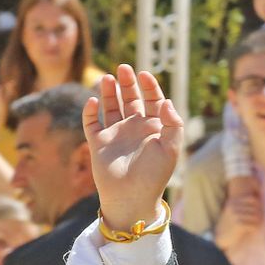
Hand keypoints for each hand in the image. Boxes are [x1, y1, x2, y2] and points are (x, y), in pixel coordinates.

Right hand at [84, 65, 183, 231]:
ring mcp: (116, 134)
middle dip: (127, 83)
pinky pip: (92, 123)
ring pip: (111, 107)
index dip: (149, 86)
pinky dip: (90, 111)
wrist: (131, 197)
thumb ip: (173, 123)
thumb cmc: (154, 175)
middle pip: (131, 99)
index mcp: (153, 128)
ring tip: (107, 77)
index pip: (152, 101)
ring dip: (109, 92)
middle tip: (123, 68)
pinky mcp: (98, 142)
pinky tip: (93, 101)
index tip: (145, 75)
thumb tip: (166, 101)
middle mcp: (134, 128)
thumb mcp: (171, 148)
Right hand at [214, 178, 262, 248]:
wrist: (221, 237)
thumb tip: (258, 199)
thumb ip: (243, 206)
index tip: (258, 212)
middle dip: (259, 215)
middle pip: (255, 208)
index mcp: (233, 202)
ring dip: (257, 222)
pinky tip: (252, 230)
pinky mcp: (238, 225)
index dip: (258, 206)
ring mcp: (236, 216)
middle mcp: (234, 207)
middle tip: (259, 220)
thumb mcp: (234, 212)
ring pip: (255, 217)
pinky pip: (252, 225)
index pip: (252, 199)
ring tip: (255, 225)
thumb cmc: (230, 224)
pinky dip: (254, 228)